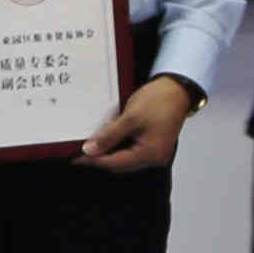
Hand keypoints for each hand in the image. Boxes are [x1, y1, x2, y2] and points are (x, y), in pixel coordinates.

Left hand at [80, 73, 204, 172]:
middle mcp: (154, 158)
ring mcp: (155, 152)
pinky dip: (118, 145)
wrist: (177, 88)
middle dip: (100, 157)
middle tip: (80, 149)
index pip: (115, 163)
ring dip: (109, 151)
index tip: (75, 157)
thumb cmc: (159, 100)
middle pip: (120, 164)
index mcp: (150, 154)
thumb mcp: (130, 118)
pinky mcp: (153, 144)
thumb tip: (90, 150)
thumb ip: (109, 136)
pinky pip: (131, 150)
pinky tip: (108, 136)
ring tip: (92, 142)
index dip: (94, 160)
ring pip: (125, 157)